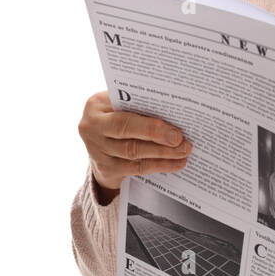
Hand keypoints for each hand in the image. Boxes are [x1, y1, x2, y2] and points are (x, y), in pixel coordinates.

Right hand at [78, 91, 192, 196]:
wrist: (100, 146)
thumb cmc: (117, 118)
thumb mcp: (119, 106)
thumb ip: (139, 106)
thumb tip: (174, 112)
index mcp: (96, 106)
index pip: (123, 109)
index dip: (148, 120)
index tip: (173, 122)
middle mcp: (91, 127)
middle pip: (125, 130)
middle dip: (156, 134)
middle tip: (180, 139)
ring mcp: (96, 150)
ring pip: (133, 152)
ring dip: (162, 153)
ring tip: (183, 151)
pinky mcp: (106, 169)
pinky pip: (136, 168)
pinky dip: (159, 165)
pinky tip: (176, 163)